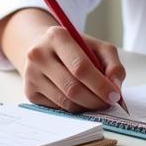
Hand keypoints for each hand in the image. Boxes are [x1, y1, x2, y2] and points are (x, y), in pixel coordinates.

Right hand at [0, 9, 125, 112]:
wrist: (43, 48)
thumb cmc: (74, 48)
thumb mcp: (96, 47)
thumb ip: (113, 64)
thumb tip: (115, 87)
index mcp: (56, 36)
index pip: (80, 66)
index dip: (100, 85)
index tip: (114, 95)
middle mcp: (38, 54)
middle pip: (72, 88)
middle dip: (96, 100)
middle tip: (108, 103)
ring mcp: (31, 74)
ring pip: (66, 102)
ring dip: (86, 107)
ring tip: (96, 101)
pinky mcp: (29, 92)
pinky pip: (58, 109)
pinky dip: (74, 109)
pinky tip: (78, 100)